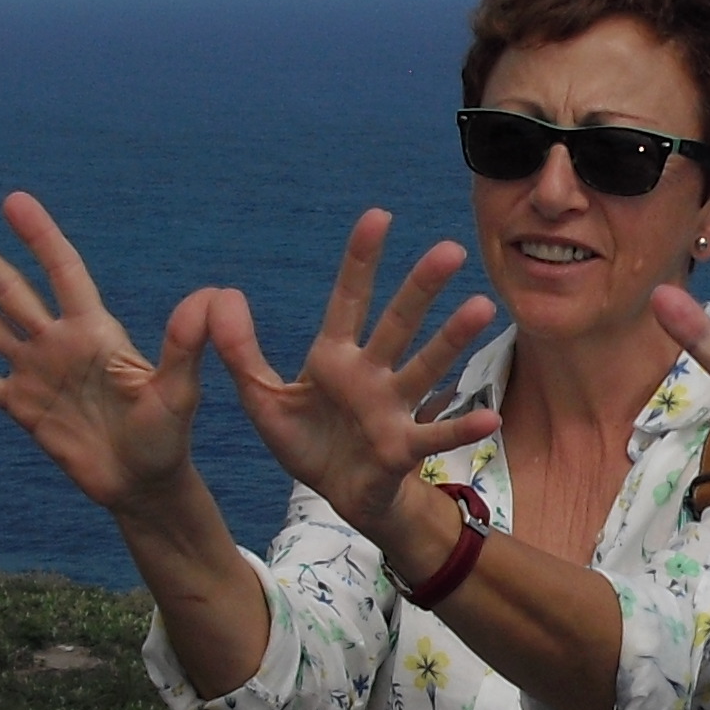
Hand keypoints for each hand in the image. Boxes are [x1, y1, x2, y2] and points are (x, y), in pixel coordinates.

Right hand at [0, 193, 214, 514]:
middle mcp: (59, 343)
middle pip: (11, 290)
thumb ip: (185, 345)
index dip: (40, 237)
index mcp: (94, 332)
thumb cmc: (167, 436)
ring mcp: (36, 372)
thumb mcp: (177, 390)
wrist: (143, 484)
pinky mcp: (21, 407)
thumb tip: (213, 296)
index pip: (63, 272)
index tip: (14, 201)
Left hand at [204, 211, 500, 548]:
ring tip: (481, 307)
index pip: (349, 298)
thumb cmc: (307, 440)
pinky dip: (462, 426)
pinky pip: (436, 434)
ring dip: (452, 339)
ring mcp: (392, 407)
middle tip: (450, 249)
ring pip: (425, 366)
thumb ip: (240, 350)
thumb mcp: (261, 397)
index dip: (361, 259)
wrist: (337, 493)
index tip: (379, 217)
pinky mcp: (404, 447)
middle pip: (398, 322)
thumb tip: (219, 296)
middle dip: (421, 287)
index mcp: (334, 356)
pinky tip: (490, 415)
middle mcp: (370, 373)